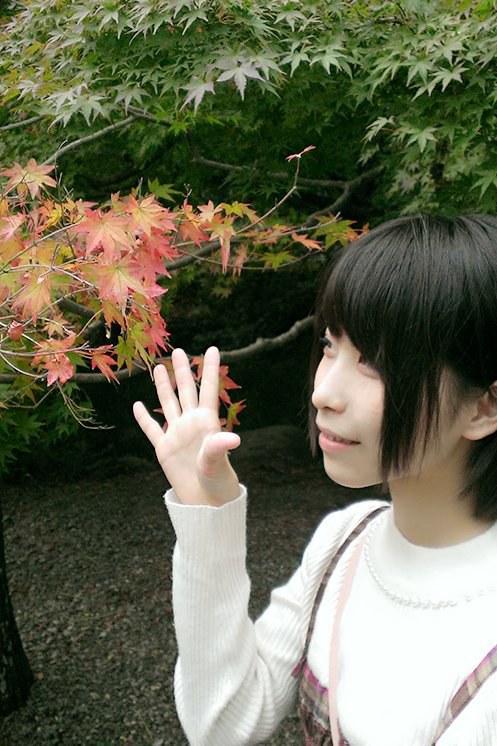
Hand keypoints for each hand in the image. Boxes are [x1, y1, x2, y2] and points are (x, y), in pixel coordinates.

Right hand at [133, 346, 240, 505]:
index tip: (212, 349)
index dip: (210, 369)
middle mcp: (191, 423)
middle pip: (186, 391)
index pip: (208, 389)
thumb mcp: (218, 462)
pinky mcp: (164, 448)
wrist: (205, 501)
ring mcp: (177, 434)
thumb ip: (220, 447)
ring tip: (160, 367)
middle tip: (180, 350)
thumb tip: (233, 439)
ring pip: (168, 404)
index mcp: (207, 422)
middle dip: (184, 371)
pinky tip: (138, 405)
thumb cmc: (218, 481)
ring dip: (164, 386)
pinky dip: (144, 417)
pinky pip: (151, 429)